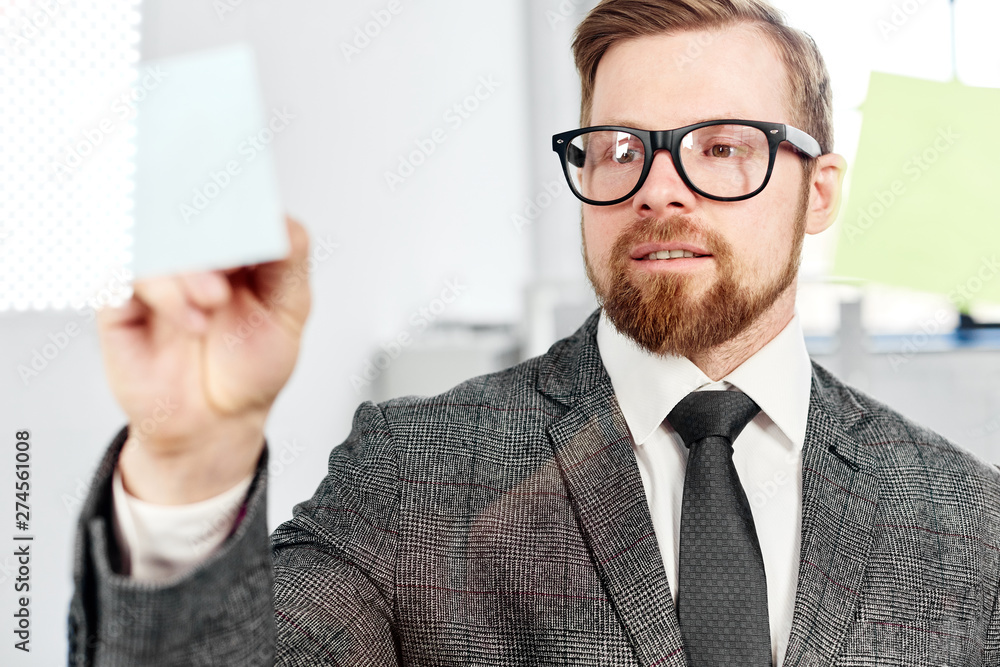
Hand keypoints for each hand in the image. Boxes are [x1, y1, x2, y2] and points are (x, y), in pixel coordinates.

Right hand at [98, 216, 311, 503]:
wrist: (216, 423)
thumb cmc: (249, 365)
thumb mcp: (289, 311)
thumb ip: (289, 262)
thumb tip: (282, 223)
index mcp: (231, 244)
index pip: (225, 196)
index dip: (234, 193)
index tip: (248, 205)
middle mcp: (189, 253)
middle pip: (181, 206)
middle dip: (209, 229)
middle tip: (232, 255)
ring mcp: (154, 273)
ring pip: (152, 236)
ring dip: (187, 266)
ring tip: (214, 300)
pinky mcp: (119, 300)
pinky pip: (124, 272)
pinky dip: (163, 291)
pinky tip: (191, 319)